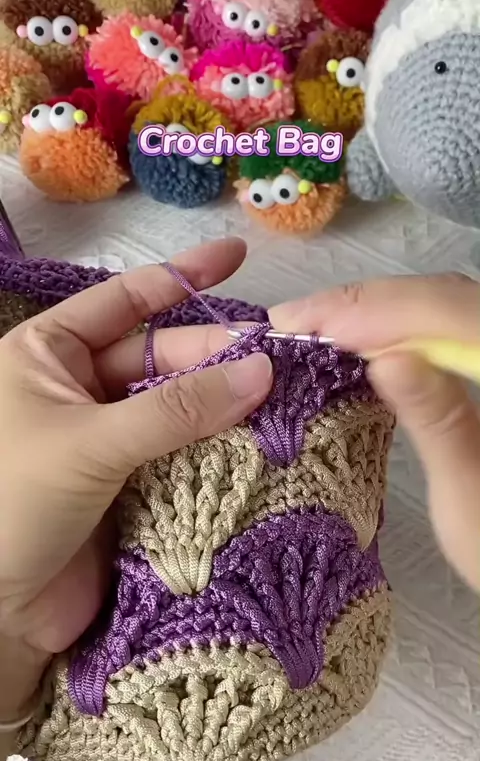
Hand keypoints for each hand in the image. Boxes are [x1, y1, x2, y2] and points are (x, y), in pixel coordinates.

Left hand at [0, 237, 271, 719]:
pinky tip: (259, 440)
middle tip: (278, 358)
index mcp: (50, 354)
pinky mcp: (132, 484)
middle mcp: (80, 388)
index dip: (181, 277)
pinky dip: (218, 446)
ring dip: (224, 402)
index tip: (237, 257)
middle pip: (160, 357)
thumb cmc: (15, 503)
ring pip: (178, 407)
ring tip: (282, 394)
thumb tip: (262, 371)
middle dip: (215, 354)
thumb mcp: (90, 442)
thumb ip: (177, 408)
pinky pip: (183, 452)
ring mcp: (108, 437)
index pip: (124, 302)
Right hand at [270, 272, 479, 591]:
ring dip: (380, 310)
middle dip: (367, 303)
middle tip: (293, 321)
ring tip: (315, 325)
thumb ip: (436, 420)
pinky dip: (403, 325)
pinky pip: (452, 324)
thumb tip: (386, 357)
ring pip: (450, 304)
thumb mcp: (467, 496)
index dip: (376, 308)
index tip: (303, 322)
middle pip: (450, 298)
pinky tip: (364, 340)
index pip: (454, 313)